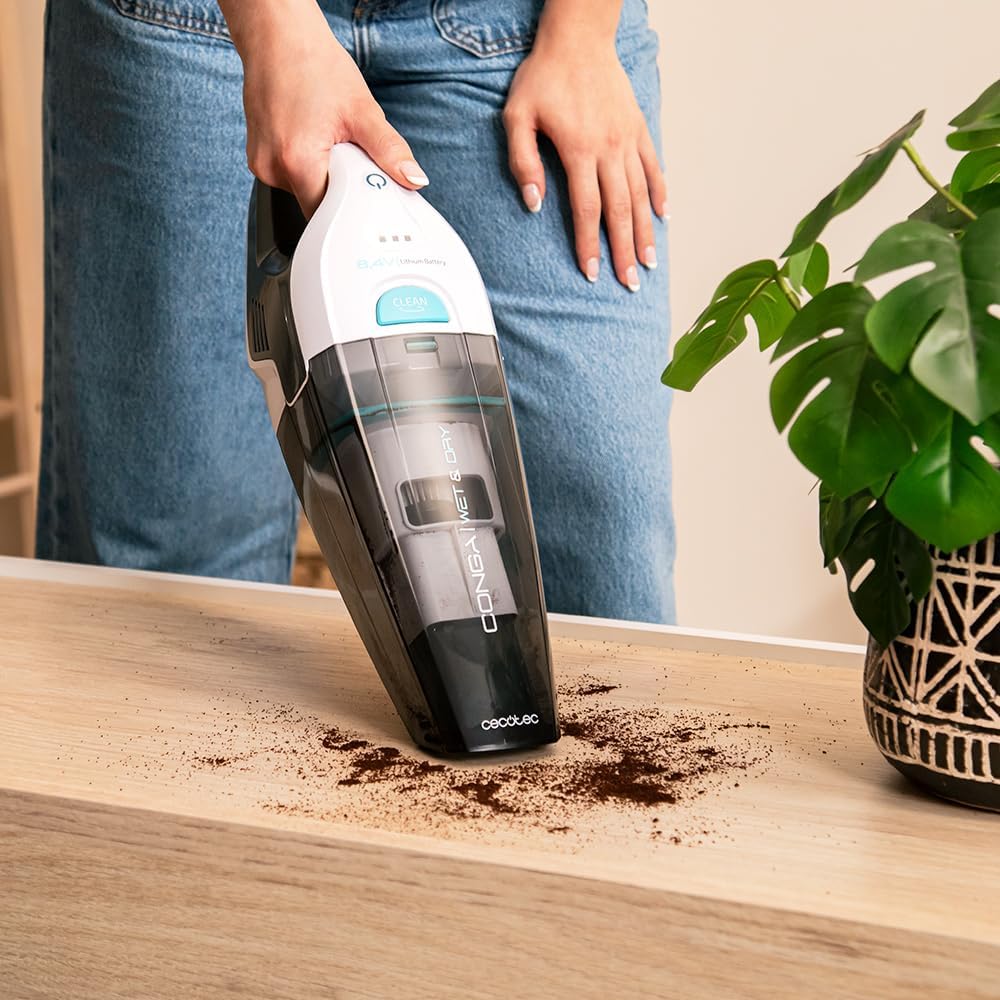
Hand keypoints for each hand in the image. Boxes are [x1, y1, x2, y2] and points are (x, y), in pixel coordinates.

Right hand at [219, 0, 428, 216]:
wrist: (277, 34)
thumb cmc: (314, 64)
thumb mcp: (362, 110)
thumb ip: (389, 150)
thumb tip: (414, 179)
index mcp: (297, 162)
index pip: (330, 214)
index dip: (353, 210)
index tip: (369, 196)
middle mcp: (272, 169)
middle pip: (316, 204)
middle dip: (340, 189)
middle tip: (351, 157)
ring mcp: (261, 164)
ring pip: (304, 190)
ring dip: (324, 175)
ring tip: (328, 138)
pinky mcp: (258, 157)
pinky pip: (290, 176)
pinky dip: (307, 164)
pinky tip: (312, 136)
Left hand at [502, 26, 666, 289]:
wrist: (577, 37)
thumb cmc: (543, 75)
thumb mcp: (517, 116)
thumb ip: (523, 161)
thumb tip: (534, 202)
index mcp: (579, 150)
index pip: (587, 210)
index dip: (589, 245)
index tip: (593, 273)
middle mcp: (609, 148)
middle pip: (620, 210)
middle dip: (624, 250)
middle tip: (629, 283)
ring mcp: (628, 139)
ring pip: (641, 194)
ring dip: (646, 231)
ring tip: (648, 261)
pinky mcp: (638, 127)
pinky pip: (654, 166)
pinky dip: (660, 192)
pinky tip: (664, 216)